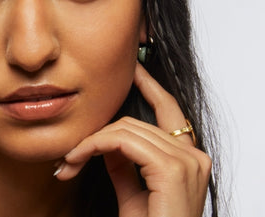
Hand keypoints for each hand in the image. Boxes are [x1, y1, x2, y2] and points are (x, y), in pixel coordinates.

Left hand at [55, 63, 211, 216]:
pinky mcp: (173, 171)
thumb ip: (126, 165)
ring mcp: (187, 162)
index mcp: (190, 159)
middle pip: (136, 122)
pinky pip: (122, 141)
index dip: (149, 85)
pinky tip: (77, 159)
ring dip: (90, 142)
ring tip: (70, 162)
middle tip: (71, 152)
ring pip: (125, 129)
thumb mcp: (135, 194)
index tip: (132, 69)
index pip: (168, 110)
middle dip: (98, 133)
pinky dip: (94, 146)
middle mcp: (195, 156)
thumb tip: (110, 144)